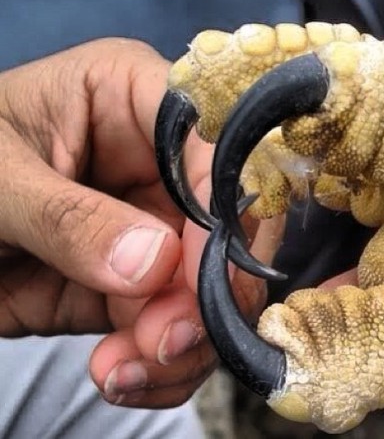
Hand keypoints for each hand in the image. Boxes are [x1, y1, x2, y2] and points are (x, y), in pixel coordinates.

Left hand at [0, 38, 270, 406]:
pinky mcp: (136, 283)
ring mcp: (152, 225)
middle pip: (226, 224)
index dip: (222, 204)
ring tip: (131, 368)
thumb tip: (155, 262)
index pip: (211, 140)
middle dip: (206, 289)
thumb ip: (69, 219)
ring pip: (208, 285)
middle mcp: (157, 163)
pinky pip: (173, 323)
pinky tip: (123, 375)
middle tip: (169, 339)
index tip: (203, 272)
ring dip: (185, 337)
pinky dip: (162, 362)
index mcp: (130, 98)